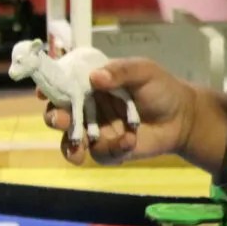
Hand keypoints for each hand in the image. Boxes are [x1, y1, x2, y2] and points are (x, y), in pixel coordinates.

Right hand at [44, 58, 197, 166]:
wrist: (183, 117)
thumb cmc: (161, 88)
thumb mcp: (144, 71)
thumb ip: (122, 71)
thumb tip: (96, 77)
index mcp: (91, 85)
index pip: (63, 86)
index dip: (49, 89)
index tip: (43, 93)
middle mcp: (88, 108)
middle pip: (60, 115)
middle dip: (55, 118)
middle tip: (60, 120)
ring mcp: (97, 131)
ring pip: (71, 141)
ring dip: (71, 144)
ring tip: (78, 148)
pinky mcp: (110, 150)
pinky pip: (100, 154)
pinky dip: (113, 149)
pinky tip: (130, 140)